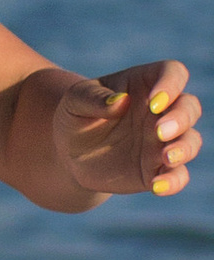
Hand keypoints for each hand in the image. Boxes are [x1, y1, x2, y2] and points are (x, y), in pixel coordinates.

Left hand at [55, 62, 197, 199]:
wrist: (69, 154)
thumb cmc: (76, 117)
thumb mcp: (74, 101)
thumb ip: (93, 98)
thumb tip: (120, 101)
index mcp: (146, 85)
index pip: (173, 73)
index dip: (171, 84)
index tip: (154, 101)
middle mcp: (162, 112)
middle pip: (190, 107)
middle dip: (181, 119)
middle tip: (159, 131)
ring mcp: (163, 142)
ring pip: (190, 141)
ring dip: (183, 149)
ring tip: (165, 157)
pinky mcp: (157, 169)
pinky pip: (177, 176)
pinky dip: (174, 181)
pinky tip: (157, 186)